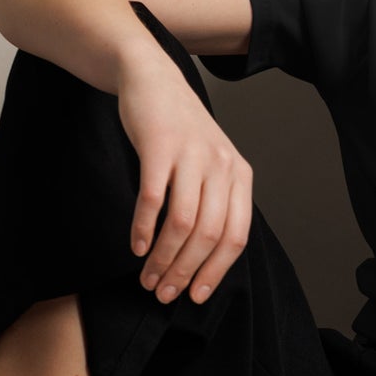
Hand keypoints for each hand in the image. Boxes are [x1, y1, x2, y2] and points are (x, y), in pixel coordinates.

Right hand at [116, 60, 252, 304]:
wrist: (152, 80)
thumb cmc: (180, 132)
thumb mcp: (211, 165)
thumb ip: (214, 203)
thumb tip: (203, 260)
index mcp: (240, 176)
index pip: (236, 237)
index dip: (215, 271)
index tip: (195, 296)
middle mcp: (222, 166)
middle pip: (209, 235)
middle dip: (185, 272)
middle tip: (163, 293)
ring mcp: (192, 155)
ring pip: (182, 223)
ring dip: (163, 258)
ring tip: (147, 278)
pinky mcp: (160, 146)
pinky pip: (153, 199)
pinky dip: (143, 228)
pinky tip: (135, 247)